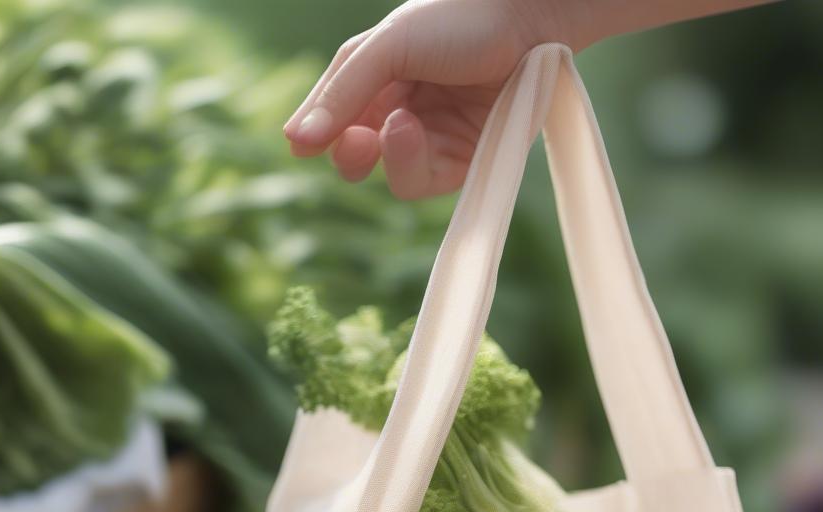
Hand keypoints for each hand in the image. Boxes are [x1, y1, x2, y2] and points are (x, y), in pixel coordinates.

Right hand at [282, 0, 571, 198]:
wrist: (527, 19)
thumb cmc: (455, 18)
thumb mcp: (388, 47)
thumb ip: (343, 91)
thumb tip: (295, 140)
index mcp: (375, 79)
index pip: (333, 119)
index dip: (316, 136)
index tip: (302, 147)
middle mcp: (401, 112)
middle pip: (360, 158)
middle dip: (351, 156)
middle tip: (355, 145)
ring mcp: (435, 140)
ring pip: (395, 176)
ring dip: (391, 156)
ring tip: (402, 124)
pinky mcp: (465, 160)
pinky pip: (429, 183)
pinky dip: (416, 165)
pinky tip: (416, 132)